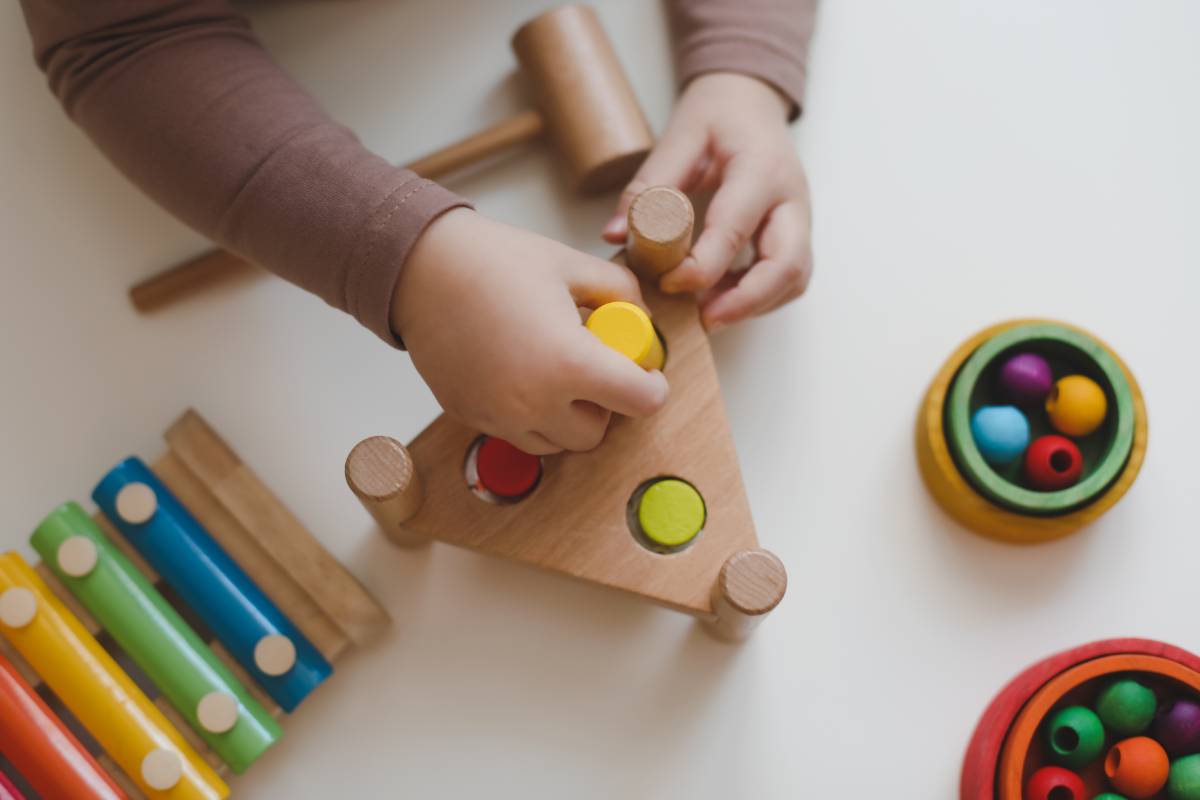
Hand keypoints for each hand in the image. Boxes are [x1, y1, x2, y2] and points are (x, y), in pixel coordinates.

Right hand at [392, 209, 668, 454]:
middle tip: (596, 371)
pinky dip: (529, 414)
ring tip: (556, 373)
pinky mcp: (471, 417)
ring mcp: (499, 416)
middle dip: (605, 406)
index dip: (651, 387)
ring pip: (555, 442)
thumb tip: (641, 318)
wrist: (421, 267)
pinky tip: (521, 373)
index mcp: (569, 364)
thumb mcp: (572, 265)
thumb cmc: (495, 261)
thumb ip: (620, 292)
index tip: (646, 374)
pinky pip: (516, 432)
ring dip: (566, 417)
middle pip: (595, 434)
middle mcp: (534, 402)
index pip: (640, 403)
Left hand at [603, 72, 812, 330]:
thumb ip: (648, 186)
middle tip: (704, 320)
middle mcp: (792, 198)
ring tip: (709, 313)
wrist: (751, 100)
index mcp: (761, 168)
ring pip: (794, 278)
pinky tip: (721, 299)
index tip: (669, 282)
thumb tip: (615, 236)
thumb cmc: (718, 115)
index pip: (736, 229)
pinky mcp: (795, 234)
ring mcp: (800, 219)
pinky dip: (758, 297)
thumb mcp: (678, 136)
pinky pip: (788, 277)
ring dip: (755, 304)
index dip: (703, 266)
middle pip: (787, 266)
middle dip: (747, 301)